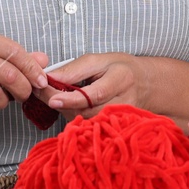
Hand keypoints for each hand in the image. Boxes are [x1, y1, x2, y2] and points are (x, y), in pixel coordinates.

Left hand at [33, 52, 151, 119]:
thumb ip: (74, 69)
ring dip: (66, 110)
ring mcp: (120, 118)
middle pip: (88, 111)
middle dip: (62, 104)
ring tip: (55, 97)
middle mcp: (124, 102)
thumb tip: (49, 78)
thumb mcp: (99, 60)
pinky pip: (90, 125)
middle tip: (42, 94)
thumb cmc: (120, 68)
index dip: (72, 98)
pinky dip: (74, 116)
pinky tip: (68, 106)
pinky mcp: (115, 127)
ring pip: (87, 121)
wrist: (146, 85)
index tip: (52, 98)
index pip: (95, 94)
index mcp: (121, 79)